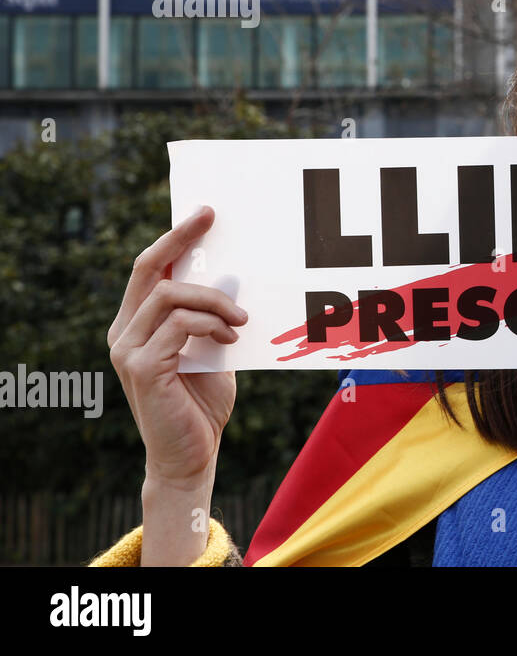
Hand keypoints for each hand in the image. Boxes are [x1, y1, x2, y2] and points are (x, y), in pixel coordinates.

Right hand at [108, 206, 243, 486]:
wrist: (192, 455)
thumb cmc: (203, 402)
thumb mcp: (212, 348)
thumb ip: (213, 317)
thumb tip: (235, 277)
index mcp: (137, 324)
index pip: (151, 270)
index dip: (174, 238)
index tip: (203, 212)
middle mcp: (124, 332)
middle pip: (150, 270)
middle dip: (181, 238)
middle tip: (212, 219)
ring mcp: (129, 349)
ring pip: (171, 296)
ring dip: (214, 301)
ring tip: (240, 322)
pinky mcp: (143, 368)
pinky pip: (179, 325)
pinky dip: (210, 325)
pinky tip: (229, 339)